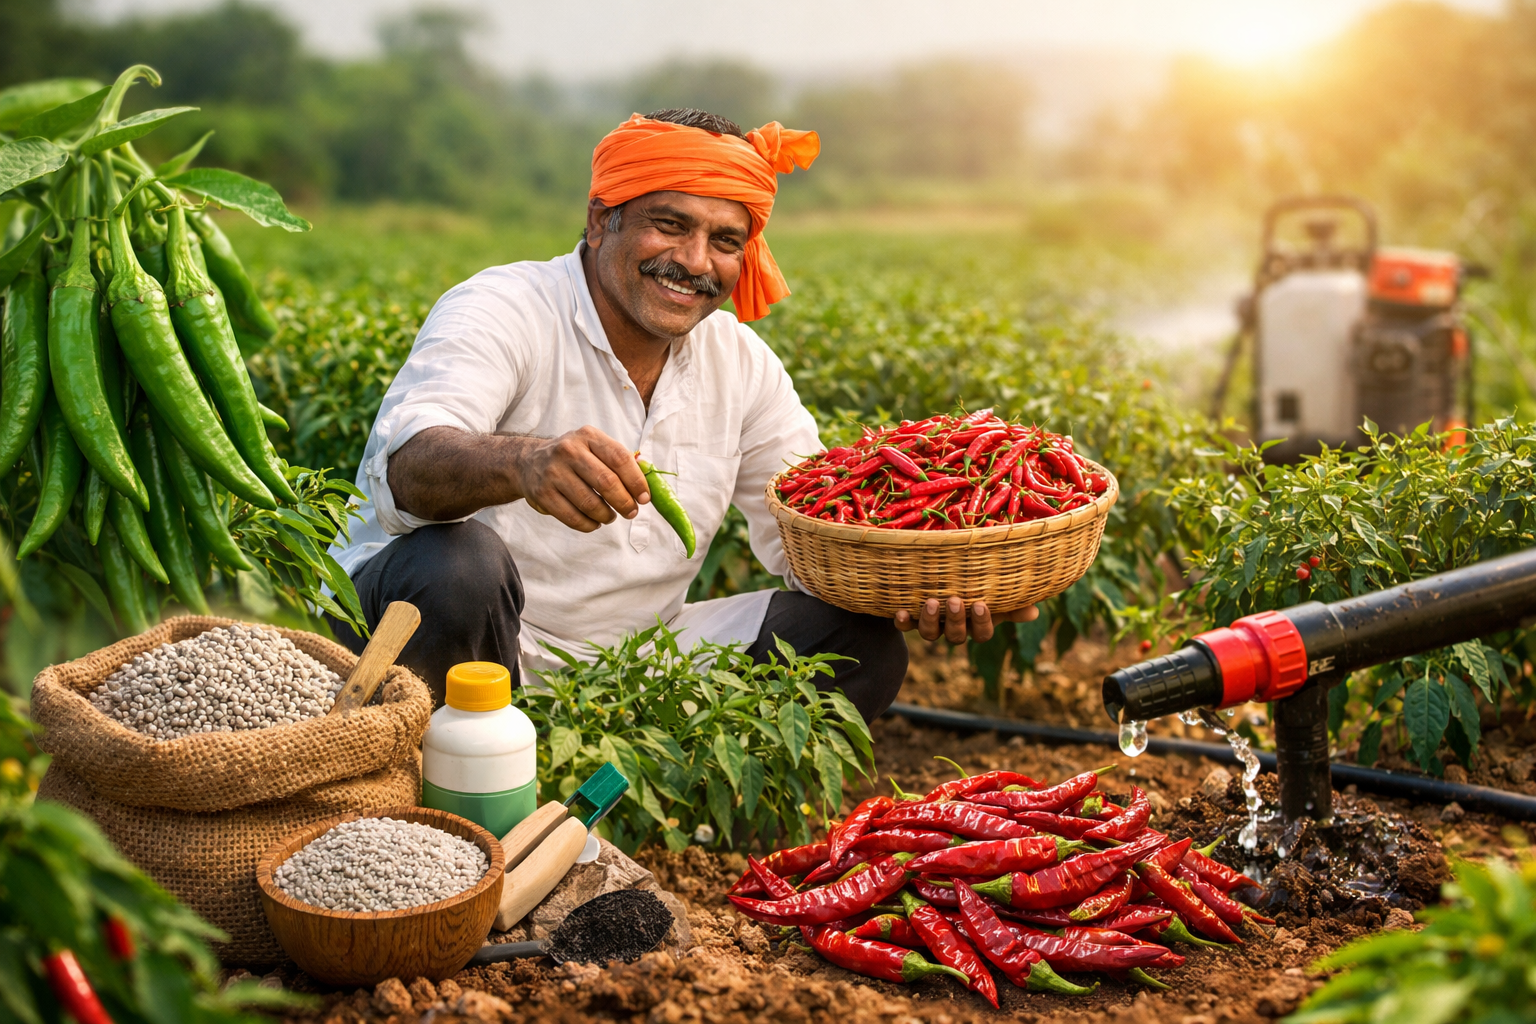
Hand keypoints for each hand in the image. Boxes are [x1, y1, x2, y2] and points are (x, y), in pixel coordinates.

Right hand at [514, 425, 651, 531]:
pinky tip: (594, 522)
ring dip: (607, 516)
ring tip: (610, 517)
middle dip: (624, 502)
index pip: (620, 458)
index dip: (636, 481)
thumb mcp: (593, 447)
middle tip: (631, 512)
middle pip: (607, 482)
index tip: (644, 498)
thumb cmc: (573, 458)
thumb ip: (618, 461)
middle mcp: (569, 451)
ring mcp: (553, 472)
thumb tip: (647, 483)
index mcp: (588, 436)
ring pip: (590, 503)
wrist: (528, 462)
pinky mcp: (542, 494)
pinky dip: (589, 525)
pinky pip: (573, 517)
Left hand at [894, 597, 1038, 643]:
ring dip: (930, 620)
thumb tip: (1034, 611)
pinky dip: (902, 622)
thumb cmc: (971, 588)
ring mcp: (930, 625)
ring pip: (930, 634)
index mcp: (974, 624)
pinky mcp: (909, 619)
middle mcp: (952, 629)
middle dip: (955, 620)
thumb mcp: (992, 594)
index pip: (982, 634)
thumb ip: (1012, 603)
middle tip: (955, 601)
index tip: (981, 604)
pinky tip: (900, 612)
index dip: (982, 623)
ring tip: (931, 602)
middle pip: (955, 636)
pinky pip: (905, 627)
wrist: (932, 584)